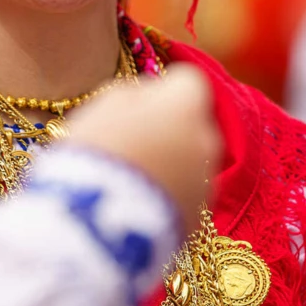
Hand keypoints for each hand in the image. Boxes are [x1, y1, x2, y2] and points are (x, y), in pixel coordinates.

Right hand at [65, 64, 221, 231]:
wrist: (100, 224)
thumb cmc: (99, 153)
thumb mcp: (105, 105)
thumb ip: (135, 93)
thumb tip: (149, 98)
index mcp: (186, 106)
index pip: (187, 81)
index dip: (161, 90)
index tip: (135, 106)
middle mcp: (206, 140)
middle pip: (192, 123)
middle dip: (167, 129)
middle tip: (128, 143)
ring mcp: (206, 182)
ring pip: (191, 161)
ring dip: (169, 163)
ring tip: (128, 180)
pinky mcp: (198, 217)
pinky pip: (185, 194)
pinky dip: (167, 194)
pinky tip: (136, 204)